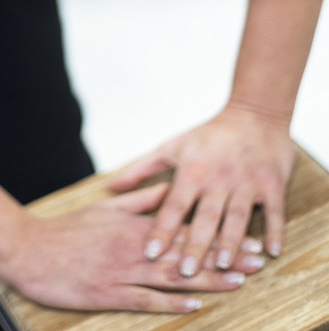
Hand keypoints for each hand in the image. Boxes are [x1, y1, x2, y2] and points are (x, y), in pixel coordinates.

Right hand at [6, 182, 256, 313]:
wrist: (30, 250)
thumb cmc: (67, 231)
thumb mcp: (104, 208)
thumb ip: (138, 201)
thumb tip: (167, 191)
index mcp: (133, 226)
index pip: (182, 229)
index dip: (215, 233)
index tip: (243, 236)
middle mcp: (133, 248)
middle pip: (185, 252)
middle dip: (222, 256)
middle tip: (253, 259)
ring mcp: (122, 271)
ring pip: (171, 276)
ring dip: (206, 279)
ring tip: (237, 282)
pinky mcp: (109, 293)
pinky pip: (145, 299)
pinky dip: (170, 303)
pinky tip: (193, 305)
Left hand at [108, 105, 295, 276]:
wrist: (254, 114)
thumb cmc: (209, 134)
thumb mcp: (172, 146)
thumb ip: (142, 169)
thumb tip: (110, 187)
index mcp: (192, 170)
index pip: (173, 204)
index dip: (161, 229)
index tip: (150, 252)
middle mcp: (218, 178)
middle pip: (205, 217)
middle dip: (195, 245)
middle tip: (184, 272)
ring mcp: (247, 182)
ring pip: (238, 217)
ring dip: (230, 242)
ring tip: (221, 265)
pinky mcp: (272, 184)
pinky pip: (274, 211)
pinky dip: (275, 231)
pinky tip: (271, 252)